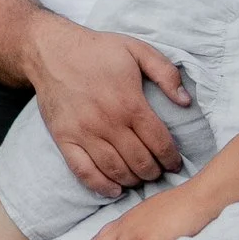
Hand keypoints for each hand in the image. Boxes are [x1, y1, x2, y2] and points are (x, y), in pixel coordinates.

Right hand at [25, 15, 190, 197]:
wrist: (52, 51)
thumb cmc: (98, 50)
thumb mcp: (138, 50)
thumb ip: (166, 73)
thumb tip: (186, 101)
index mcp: (130, 102)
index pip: (159, 142)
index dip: (171, 158)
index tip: (175, 164)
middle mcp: (108, 122)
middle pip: (140, 161)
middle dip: (154, 172)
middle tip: (158, 172)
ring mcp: (84, 133)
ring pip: (115, 170)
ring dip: (132, 180)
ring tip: (139, 179)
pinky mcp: (64, 139)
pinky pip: (84, 172)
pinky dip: (101, 186)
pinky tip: (114, 190)